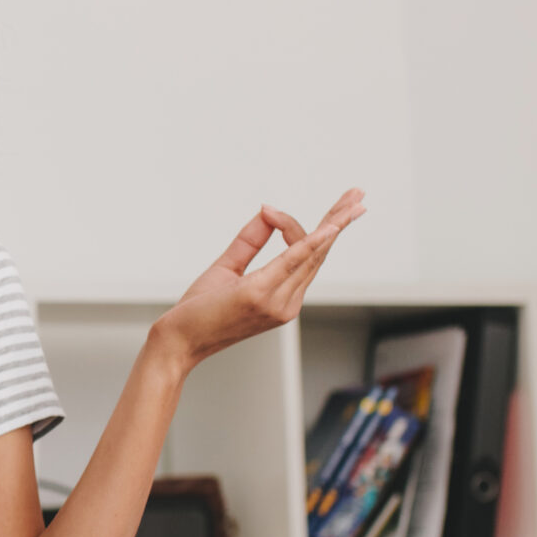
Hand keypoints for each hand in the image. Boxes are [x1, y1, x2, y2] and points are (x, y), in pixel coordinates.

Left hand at [150, 189, 366, 373]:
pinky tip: (329, 228)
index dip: (295, 226)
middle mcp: (286, 303)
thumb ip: (249, 241)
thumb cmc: (199, 311)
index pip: (304, 256)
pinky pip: (291, 262)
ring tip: (354, 201)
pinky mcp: (259, 295)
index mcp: (283, 298)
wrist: (177, 341)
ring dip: (334, 223)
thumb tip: (266, 211)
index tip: (269, 209)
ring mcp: (276, 301)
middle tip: (358, 195)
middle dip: (340, 220)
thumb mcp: (226, 269)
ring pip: (311, 254)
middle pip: (319, 253)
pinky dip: (311, 243)